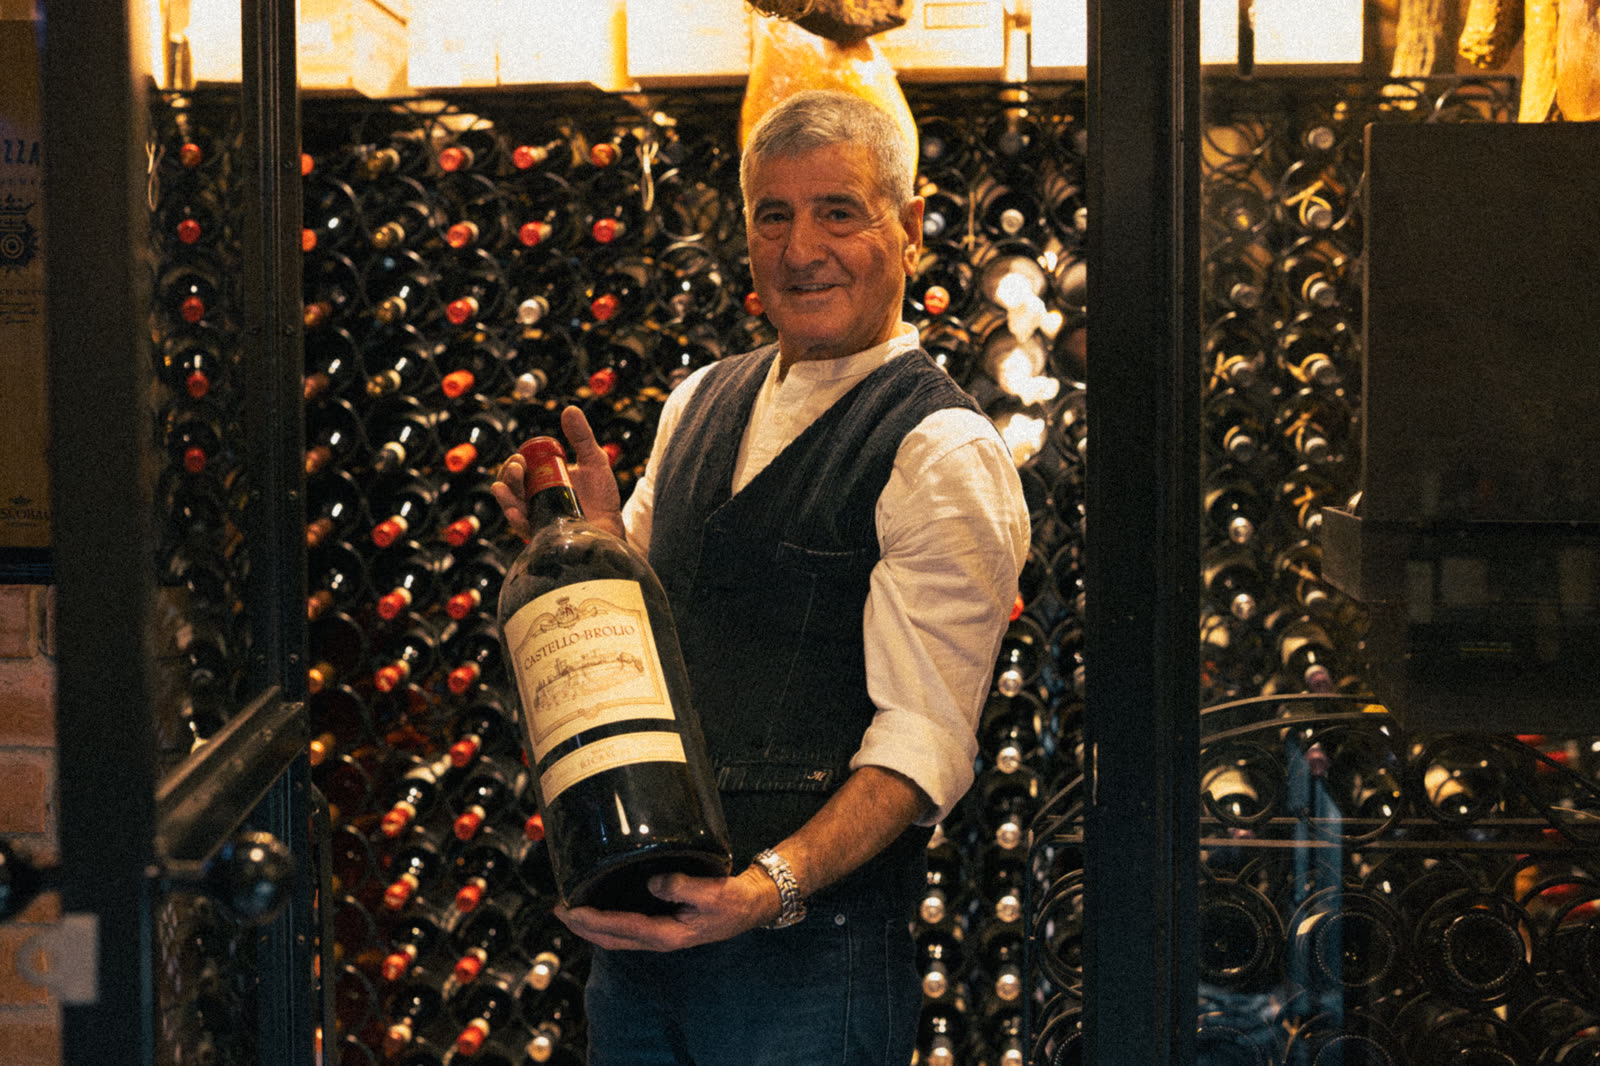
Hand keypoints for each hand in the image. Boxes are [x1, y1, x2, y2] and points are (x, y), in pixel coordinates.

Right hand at [491, 405, 625, 540]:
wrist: (612, 525)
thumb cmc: (602, 496)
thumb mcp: (593, 460)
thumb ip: (581, 437)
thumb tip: (570, 409)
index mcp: (543, 480)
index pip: (520, 469)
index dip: (515, 462)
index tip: (521, 457)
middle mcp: (535, 498)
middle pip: (511, 486)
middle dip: (508, 475)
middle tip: (517, 467)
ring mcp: (537, 516)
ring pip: (511, 505)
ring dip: (505, 495)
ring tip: (504, 486)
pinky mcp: (541, 533)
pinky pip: (523, 528)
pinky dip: (515, 519)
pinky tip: (513, 512)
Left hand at [553, 867, 780, 951]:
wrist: (750, 906)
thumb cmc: (732, 901)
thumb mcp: (711, 892)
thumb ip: (682, 886)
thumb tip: (652, 882)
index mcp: (667, 935)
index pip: (621, 929)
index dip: (592, 921)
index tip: (570, 910)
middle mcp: (659, 939)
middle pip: (611, 939)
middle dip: (582, 927)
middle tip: (558, 909)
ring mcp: (660, 935)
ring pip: (616, 936)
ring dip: (592, 925)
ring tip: (570, 908)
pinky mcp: (662, 926)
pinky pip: (627, 927)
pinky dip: (608, 920)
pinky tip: (601, 906)